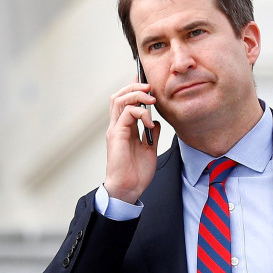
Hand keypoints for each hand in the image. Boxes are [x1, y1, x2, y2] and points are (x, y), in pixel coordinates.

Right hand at [103, 80, 161, 203]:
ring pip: (120, 100)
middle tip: (150, 88)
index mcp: (124, 129)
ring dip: (137, 95)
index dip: (134, 89)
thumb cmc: (137, 173)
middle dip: (135, 87)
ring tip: (151, 99)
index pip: (125, 102)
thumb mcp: (150, 149)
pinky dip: (140, 113)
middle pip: (119, 96)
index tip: (147, 83)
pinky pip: (126, 114)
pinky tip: (150, 122)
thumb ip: (152, 134)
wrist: (129, 188)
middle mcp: (117, 126)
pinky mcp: (117, 134)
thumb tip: (157, 121)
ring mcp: (115, 129)